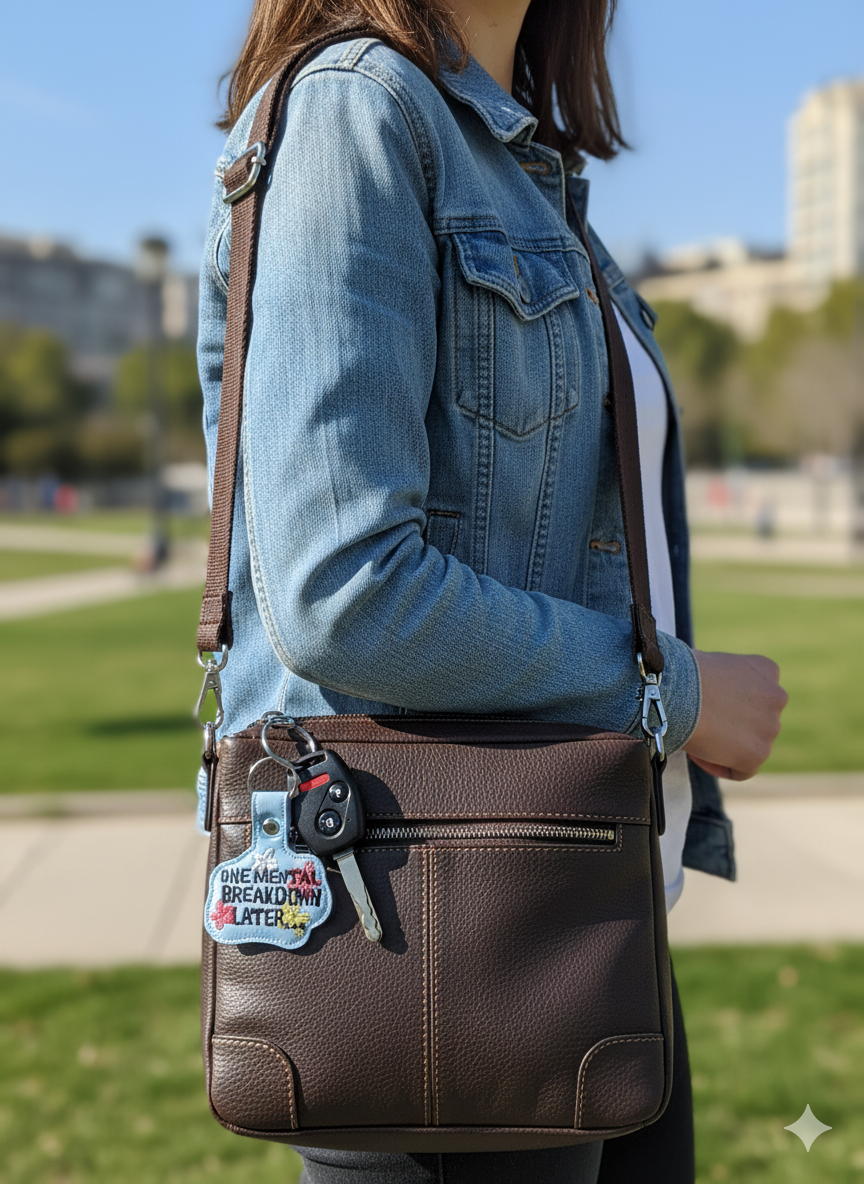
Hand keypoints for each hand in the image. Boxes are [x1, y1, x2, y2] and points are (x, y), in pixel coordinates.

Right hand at [684, 650, 787, 780]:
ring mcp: (771, 727)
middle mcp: (777, 697)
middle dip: (734, 725)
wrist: (679, 692)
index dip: (734, 703)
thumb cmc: (684, 674)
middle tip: (704, 725)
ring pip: (752, 746)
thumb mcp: (717, 666)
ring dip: (728, 746)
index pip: (759, 694)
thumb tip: (719, 700)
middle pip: (759, 721)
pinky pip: (741, 770)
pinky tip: (699, 755)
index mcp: (767, 669)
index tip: (712, 708)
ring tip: (698, 739)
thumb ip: (730, 682)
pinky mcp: (758, 753)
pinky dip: (720, 766)